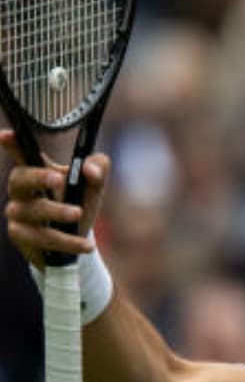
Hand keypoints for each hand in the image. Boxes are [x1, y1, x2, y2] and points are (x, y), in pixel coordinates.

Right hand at [2, 130, 108, 268]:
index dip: (13, 145)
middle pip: (19, 179)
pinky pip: (41, 239)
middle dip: (38, 178)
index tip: (7, 135)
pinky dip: (67, 242)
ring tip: (79, 213)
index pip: (21, 155)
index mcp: (35, 172)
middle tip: (59, 179)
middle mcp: (20, 191)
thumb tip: (91, 169)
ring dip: (57, 212)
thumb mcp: (93, 186)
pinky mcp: (22, 238)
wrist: (75, 241)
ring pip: (32, 211)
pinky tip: (86, 245)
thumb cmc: (79, 204)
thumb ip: (97, 170)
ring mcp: (17, 214)